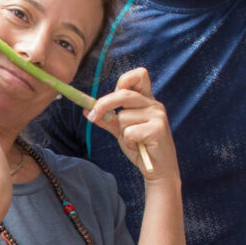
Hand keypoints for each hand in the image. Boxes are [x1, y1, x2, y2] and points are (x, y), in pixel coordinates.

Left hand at [85, 67, 175, 181]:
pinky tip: (139, 146)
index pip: (139, 75)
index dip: (123, 80)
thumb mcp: (121, 130)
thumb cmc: (141, 147)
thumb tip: (86, 110)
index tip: (111, 93)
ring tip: (135, 140)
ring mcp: (158, 116)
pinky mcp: (158, 129)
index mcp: (146, 100)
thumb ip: (107, 119)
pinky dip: (129, 142)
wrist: (158, 169)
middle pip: (123, 94)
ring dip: (122, 132)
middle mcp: (154, 104)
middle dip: (104, 104)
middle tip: (92, 116)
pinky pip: (129, 132)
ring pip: (123, 117)